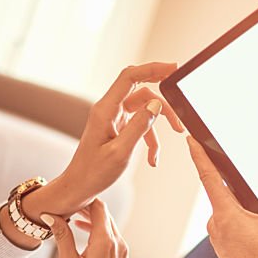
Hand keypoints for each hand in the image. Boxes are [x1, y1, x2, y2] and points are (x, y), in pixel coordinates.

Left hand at [23, 63, 182, 221]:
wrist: (77, 188)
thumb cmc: (92, 173)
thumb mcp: (120, 152)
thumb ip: (140, 126)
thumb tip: (156, 105)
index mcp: (105, 110)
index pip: (130, 77)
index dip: (152, 68)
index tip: (173, 69)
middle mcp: (108, 110)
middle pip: (141, 92)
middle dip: (162, 103)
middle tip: (180, 115)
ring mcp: (112, 119)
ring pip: (143, 110)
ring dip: (157, 127)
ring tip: (163, 149)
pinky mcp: (116, 129)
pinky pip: (138, 125)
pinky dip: (149, 140)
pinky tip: (152, 159)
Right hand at [43, 200, 128, 257]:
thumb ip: (61, 236)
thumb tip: (50, 216)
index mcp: (105, 241)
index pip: (97, 206)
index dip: (82, 199)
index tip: (66, 200)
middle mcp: (118, 243)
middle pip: (104, 214)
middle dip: (85, 207)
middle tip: (66, 207)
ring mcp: (122, 252)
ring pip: (108, 225)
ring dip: (91, 220)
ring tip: (71, 220)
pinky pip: (111, 238)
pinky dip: (98, 232)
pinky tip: (84, 236)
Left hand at [187, 137, 257, 257]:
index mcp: (225, 214)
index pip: (209, 177)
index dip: (199, 155)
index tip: (189, 139)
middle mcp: (216, 222)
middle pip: (221, 189)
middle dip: (233, 176)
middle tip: (237, 157)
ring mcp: (218, 233)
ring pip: (229, 206)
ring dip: (246, 201)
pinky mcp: (223, 242)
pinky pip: (231, 219)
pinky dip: (245, 214)